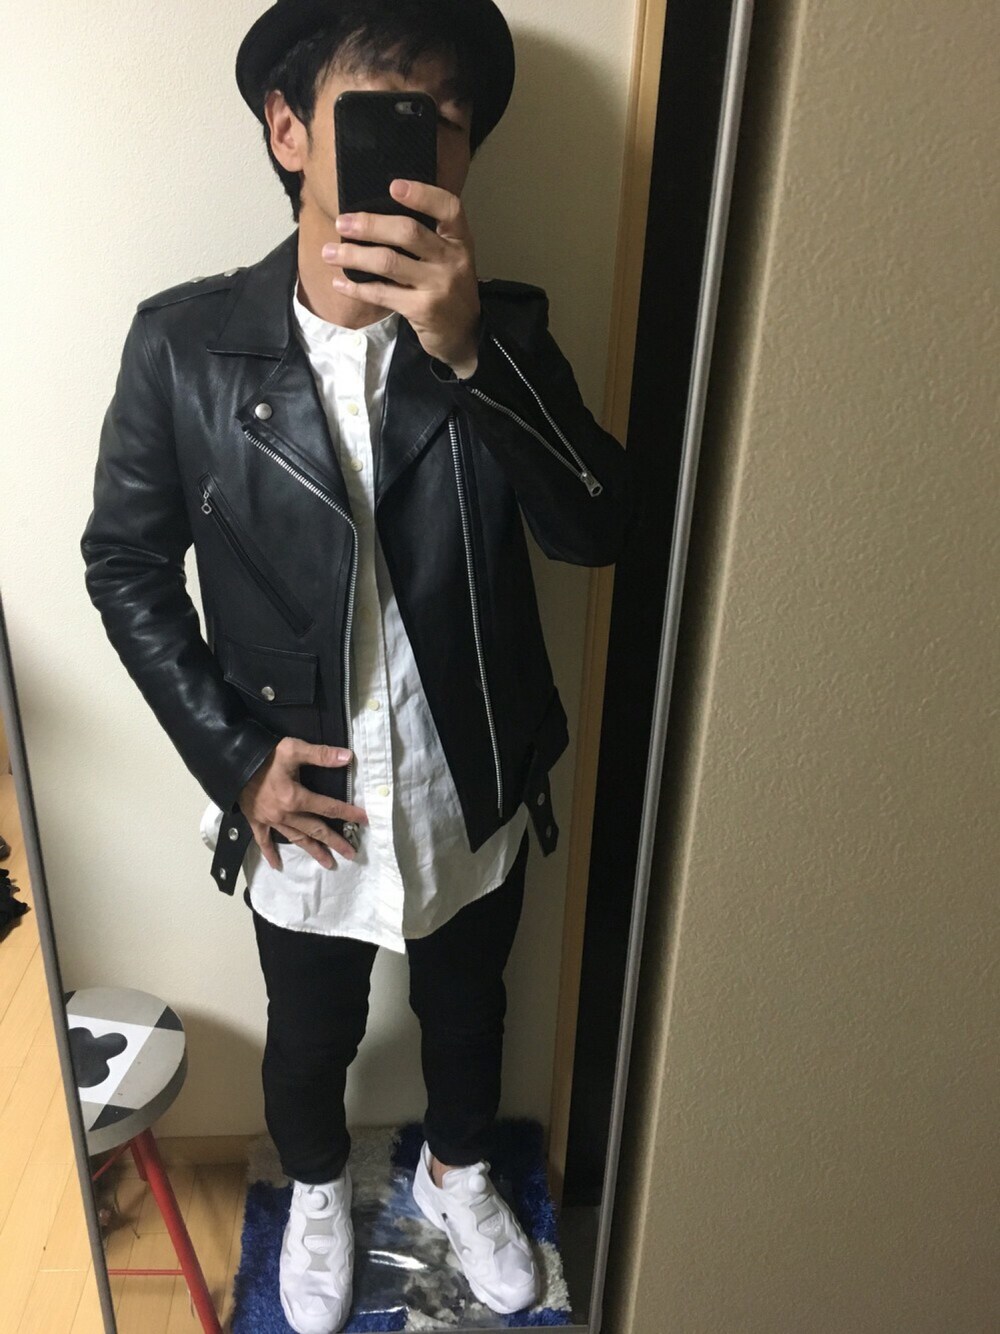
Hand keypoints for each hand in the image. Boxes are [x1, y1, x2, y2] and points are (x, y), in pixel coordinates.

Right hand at [238, 737, 367, 870]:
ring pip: (296, 839)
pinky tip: (277, 866)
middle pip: (316, 830)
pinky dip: (270, 854)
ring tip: (328, 864)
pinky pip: (264, 841)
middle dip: (335, 842)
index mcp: (296, 797)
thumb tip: (348, 756)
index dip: (348, 813)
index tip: (365, 821)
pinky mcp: (256, 821)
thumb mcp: (293, 749)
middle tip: (352, 854)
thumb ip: (321, 755)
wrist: (230, 763)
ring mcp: (270, 820)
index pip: (329, 807)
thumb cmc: (263, 755)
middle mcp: (286, 814)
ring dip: (313, 851)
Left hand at [321, 179, 481, 375]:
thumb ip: (427, 239)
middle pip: (408, 232)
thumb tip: (375, 216)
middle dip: (370, 225)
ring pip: (389, 262)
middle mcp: (452, 260)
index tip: (393, 186)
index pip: (448, 208)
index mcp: (460, 241)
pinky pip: (383, 293)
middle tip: (342, 223)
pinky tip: (339, 282)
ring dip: (354, 255)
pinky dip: (357, 288)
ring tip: (329, 253)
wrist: (464, 335)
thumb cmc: (448, 290)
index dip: (422, 194)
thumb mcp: (450, 260)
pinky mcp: (422, 310)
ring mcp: (438, 286)